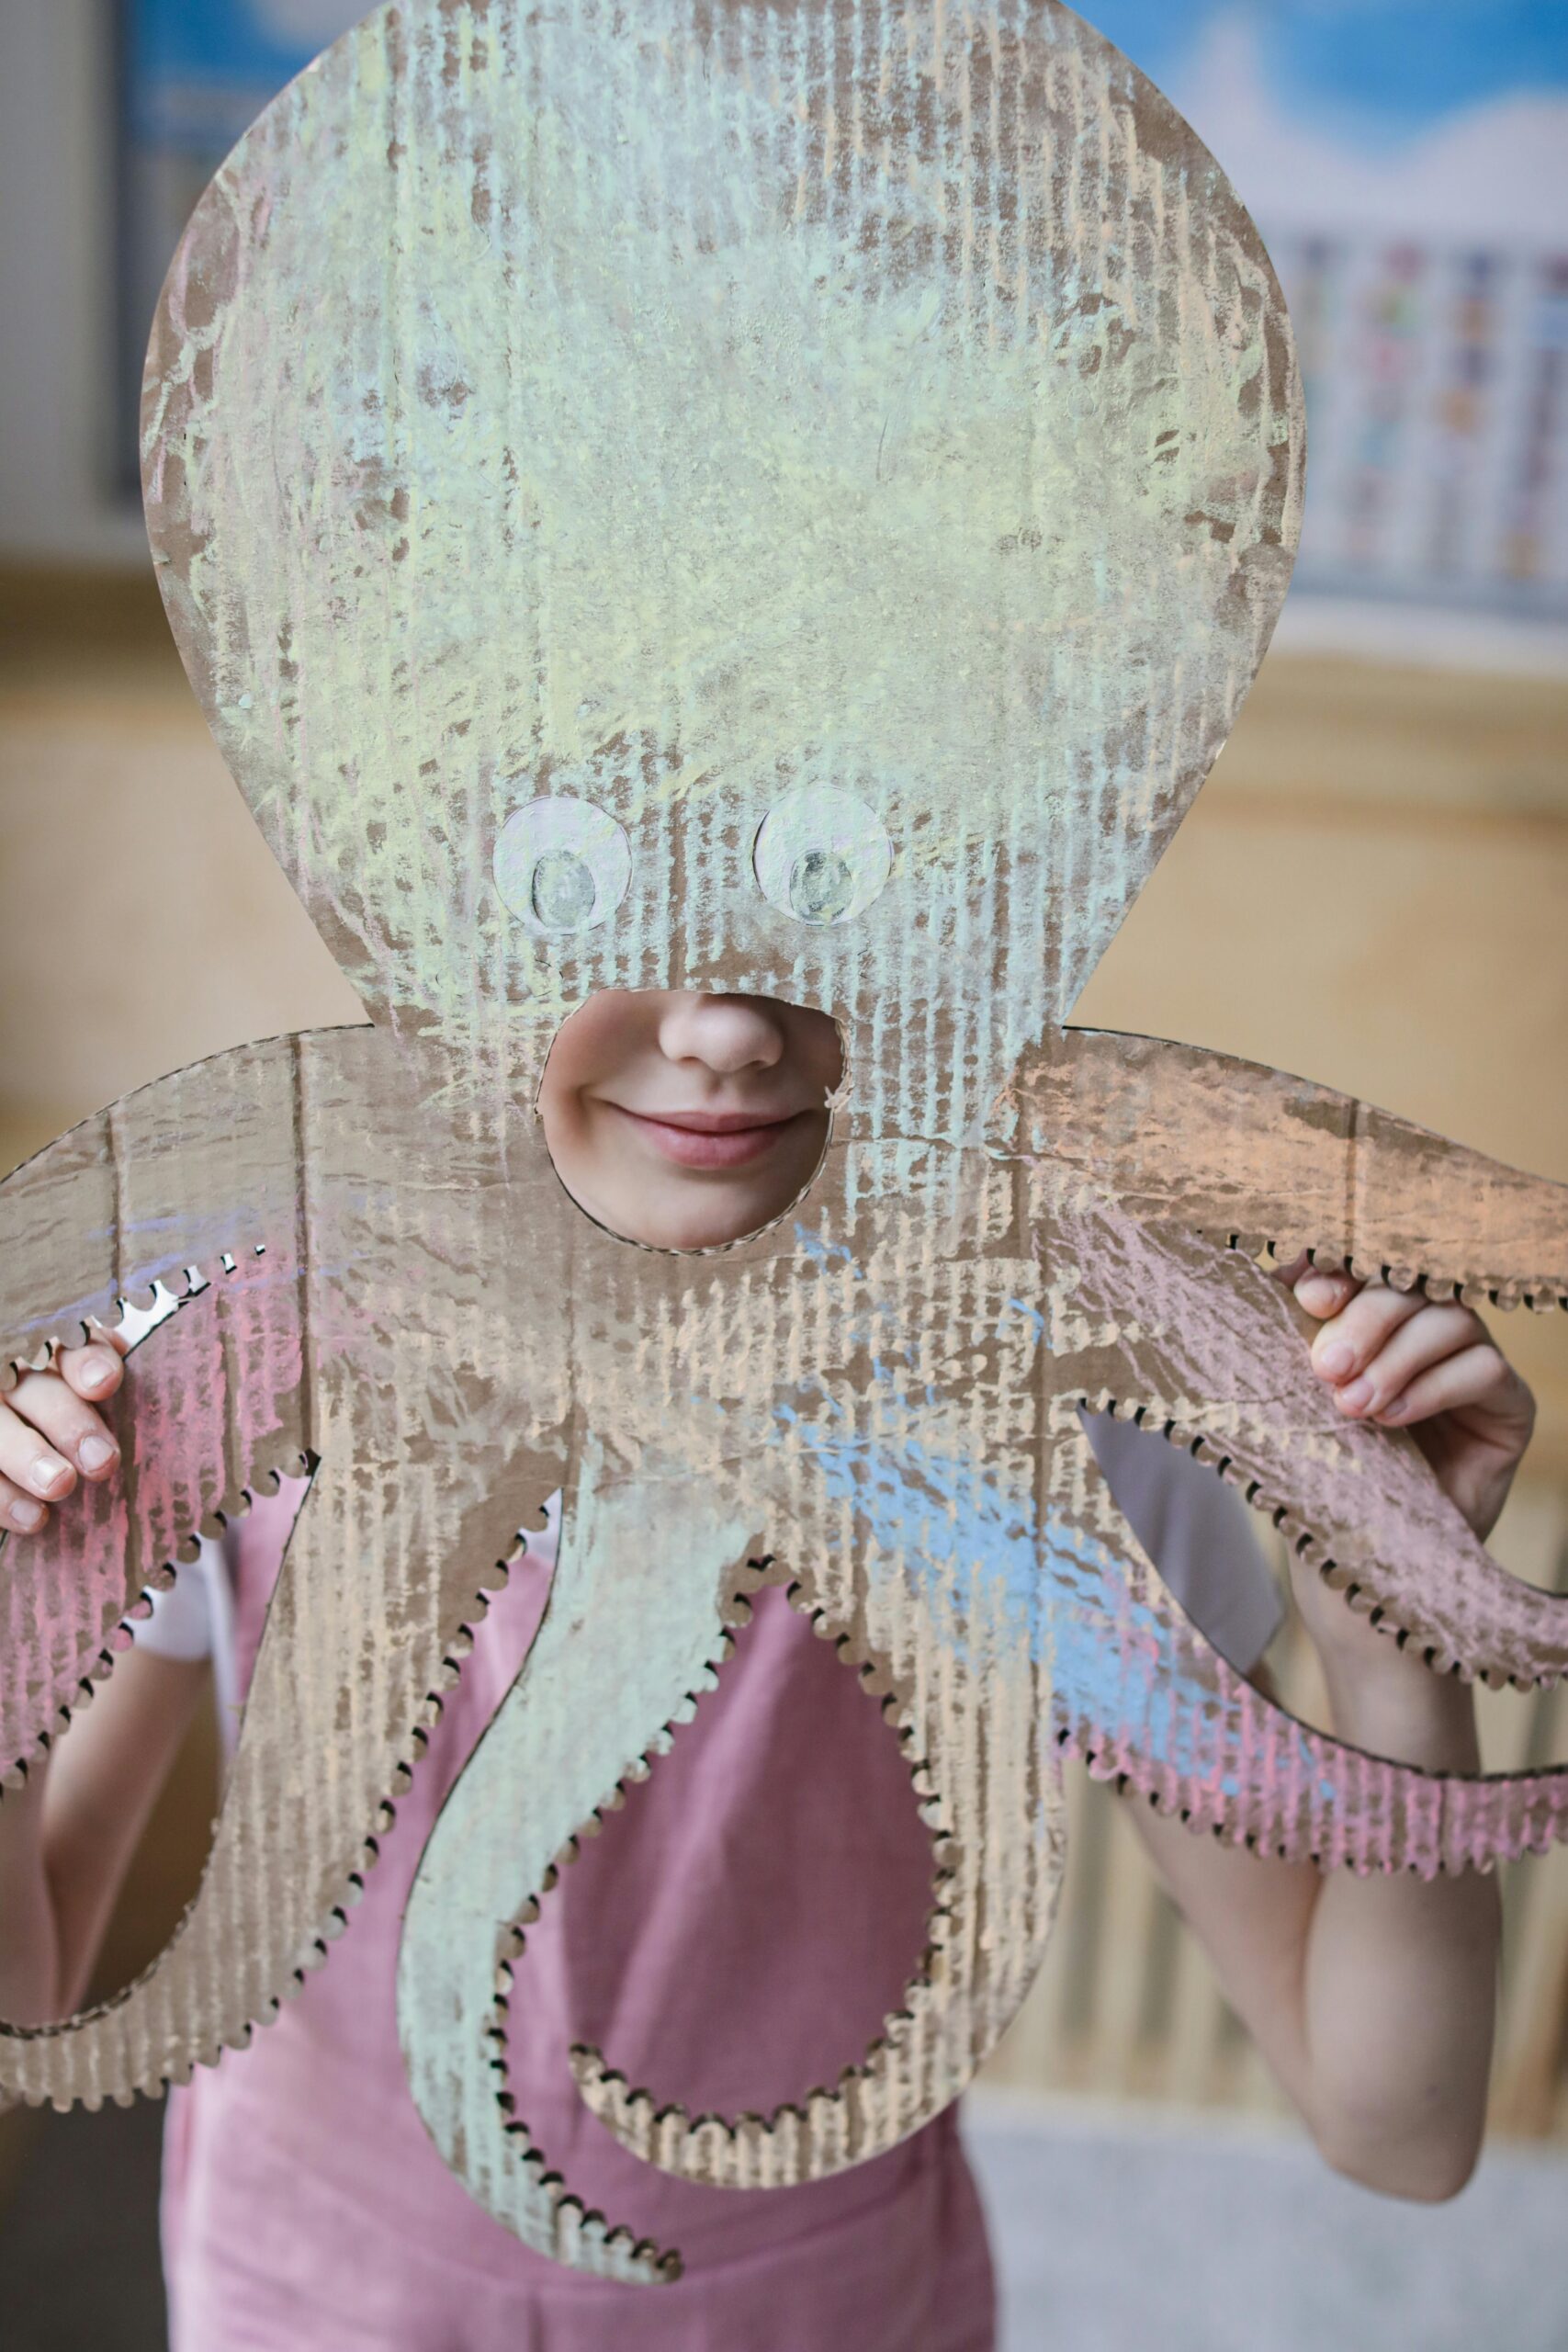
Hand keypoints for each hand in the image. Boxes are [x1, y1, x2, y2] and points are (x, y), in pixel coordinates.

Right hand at [0, 1330, 128, 1535]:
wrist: (29, 1431)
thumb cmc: (75, 1419)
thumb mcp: (91, 1394)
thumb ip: (105, 1382)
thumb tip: (115, 1384)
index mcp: (48, 1350)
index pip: (68, 1344)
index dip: (86, 1361)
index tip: (104, 1384)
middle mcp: (9, 1376)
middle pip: (32, 1388)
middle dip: (67, 1422)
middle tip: (101, 1460)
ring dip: (27, 1459)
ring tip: (62, 1485)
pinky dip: (4, 1499)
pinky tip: (33, 1517)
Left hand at [1271, 1255, 1531, 1722]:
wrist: (1356, 1580)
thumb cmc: (1317, 1491)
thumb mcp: (1289, 1410)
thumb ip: (1283, 1347)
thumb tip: (1251, 1278)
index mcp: (1368, 1325)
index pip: (1361, 1267)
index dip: (1335, 1263)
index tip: (1299, 1286)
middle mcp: (1424, 1338)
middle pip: (1408, 1284)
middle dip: (1364, 1316)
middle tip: (1325, 1369)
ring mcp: (1470, 1371)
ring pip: (1449, 1318)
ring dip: (1396, 1356)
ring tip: (1353, 1406)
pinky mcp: (1508, 1411)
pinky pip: (1485, 1368)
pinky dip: (1435, 1385)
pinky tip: (1392, 1419)